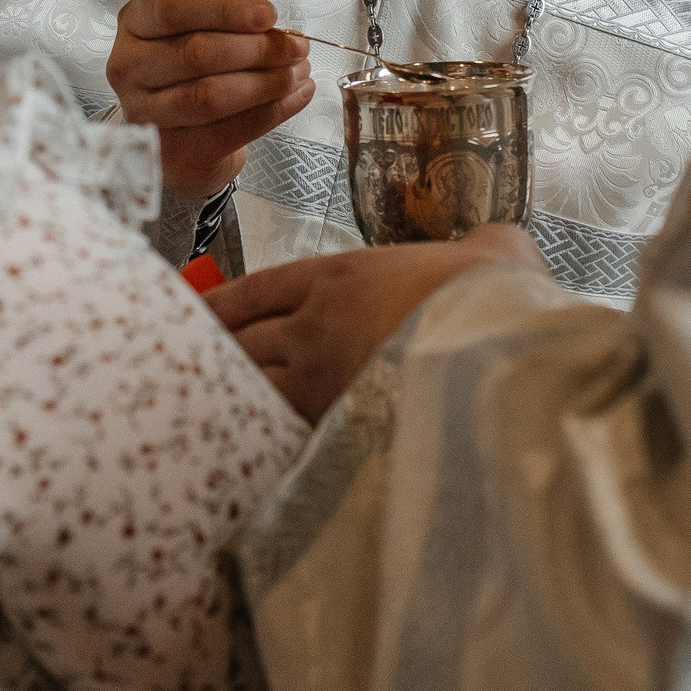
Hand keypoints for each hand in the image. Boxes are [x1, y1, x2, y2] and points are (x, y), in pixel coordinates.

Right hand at [107, 0, 313, 196]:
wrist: (182, 130)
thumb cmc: (194, 63)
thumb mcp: (204, 20)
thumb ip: (227, 0)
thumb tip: (256, 2)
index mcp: (135, 22)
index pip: (174, 8)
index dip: (225, 9)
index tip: (270, 14)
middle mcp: (128, 66)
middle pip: (197, 54)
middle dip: (258, 50)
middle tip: (298, 48)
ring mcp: (145, 113)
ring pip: (212, 96)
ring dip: (268, 83)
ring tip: (300, 72)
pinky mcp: (172, 150)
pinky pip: (230, 131)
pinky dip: (273, 112)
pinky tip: (299, 95)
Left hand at [204, 224, 548, 421]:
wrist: (508, 355)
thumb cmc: (498, 300)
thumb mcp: (493, 253)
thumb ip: (480, 245)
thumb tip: (495, 245)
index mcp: (341, 275)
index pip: (254, 290)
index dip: (217, 303)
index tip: (191, 312)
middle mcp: (315, 324)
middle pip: (237, 339)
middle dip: (211, 350)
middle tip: (181, 360)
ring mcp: (318, 378)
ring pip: (248, 384)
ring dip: (229, 393)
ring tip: (203, 406)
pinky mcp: (332, 426)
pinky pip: (276, 430)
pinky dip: (259, 434)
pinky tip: (245, 445)